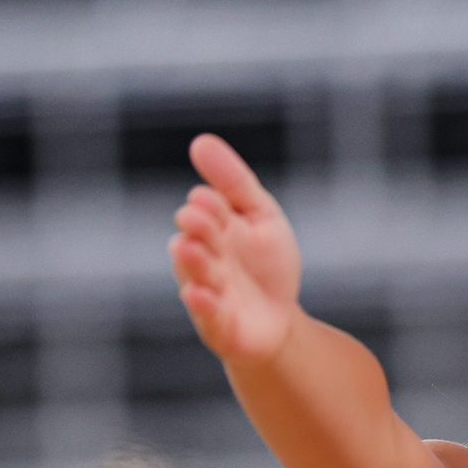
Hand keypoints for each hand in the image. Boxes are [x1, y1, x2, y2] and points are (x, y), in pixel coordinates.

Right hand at [169, 134, 303, 364]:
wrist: (279, 320)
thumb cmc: (266, 264)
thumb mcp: (260, 215)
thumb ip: (232, 181)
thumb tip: (199, 141)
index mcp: (213, 230)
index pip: (206, 212)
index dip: (208, 206)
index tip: (207, 199)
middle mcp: (205, 260)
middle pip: (197, 241)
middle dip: (198, 229)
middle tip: (195, 217)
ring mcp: (210, 293)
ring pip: (197, 276)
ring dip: (194, 262)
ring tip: (189, 248)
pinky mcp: (219, 326)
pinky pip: (207, 315)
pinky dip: (202, 304)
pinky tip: (198, 293)